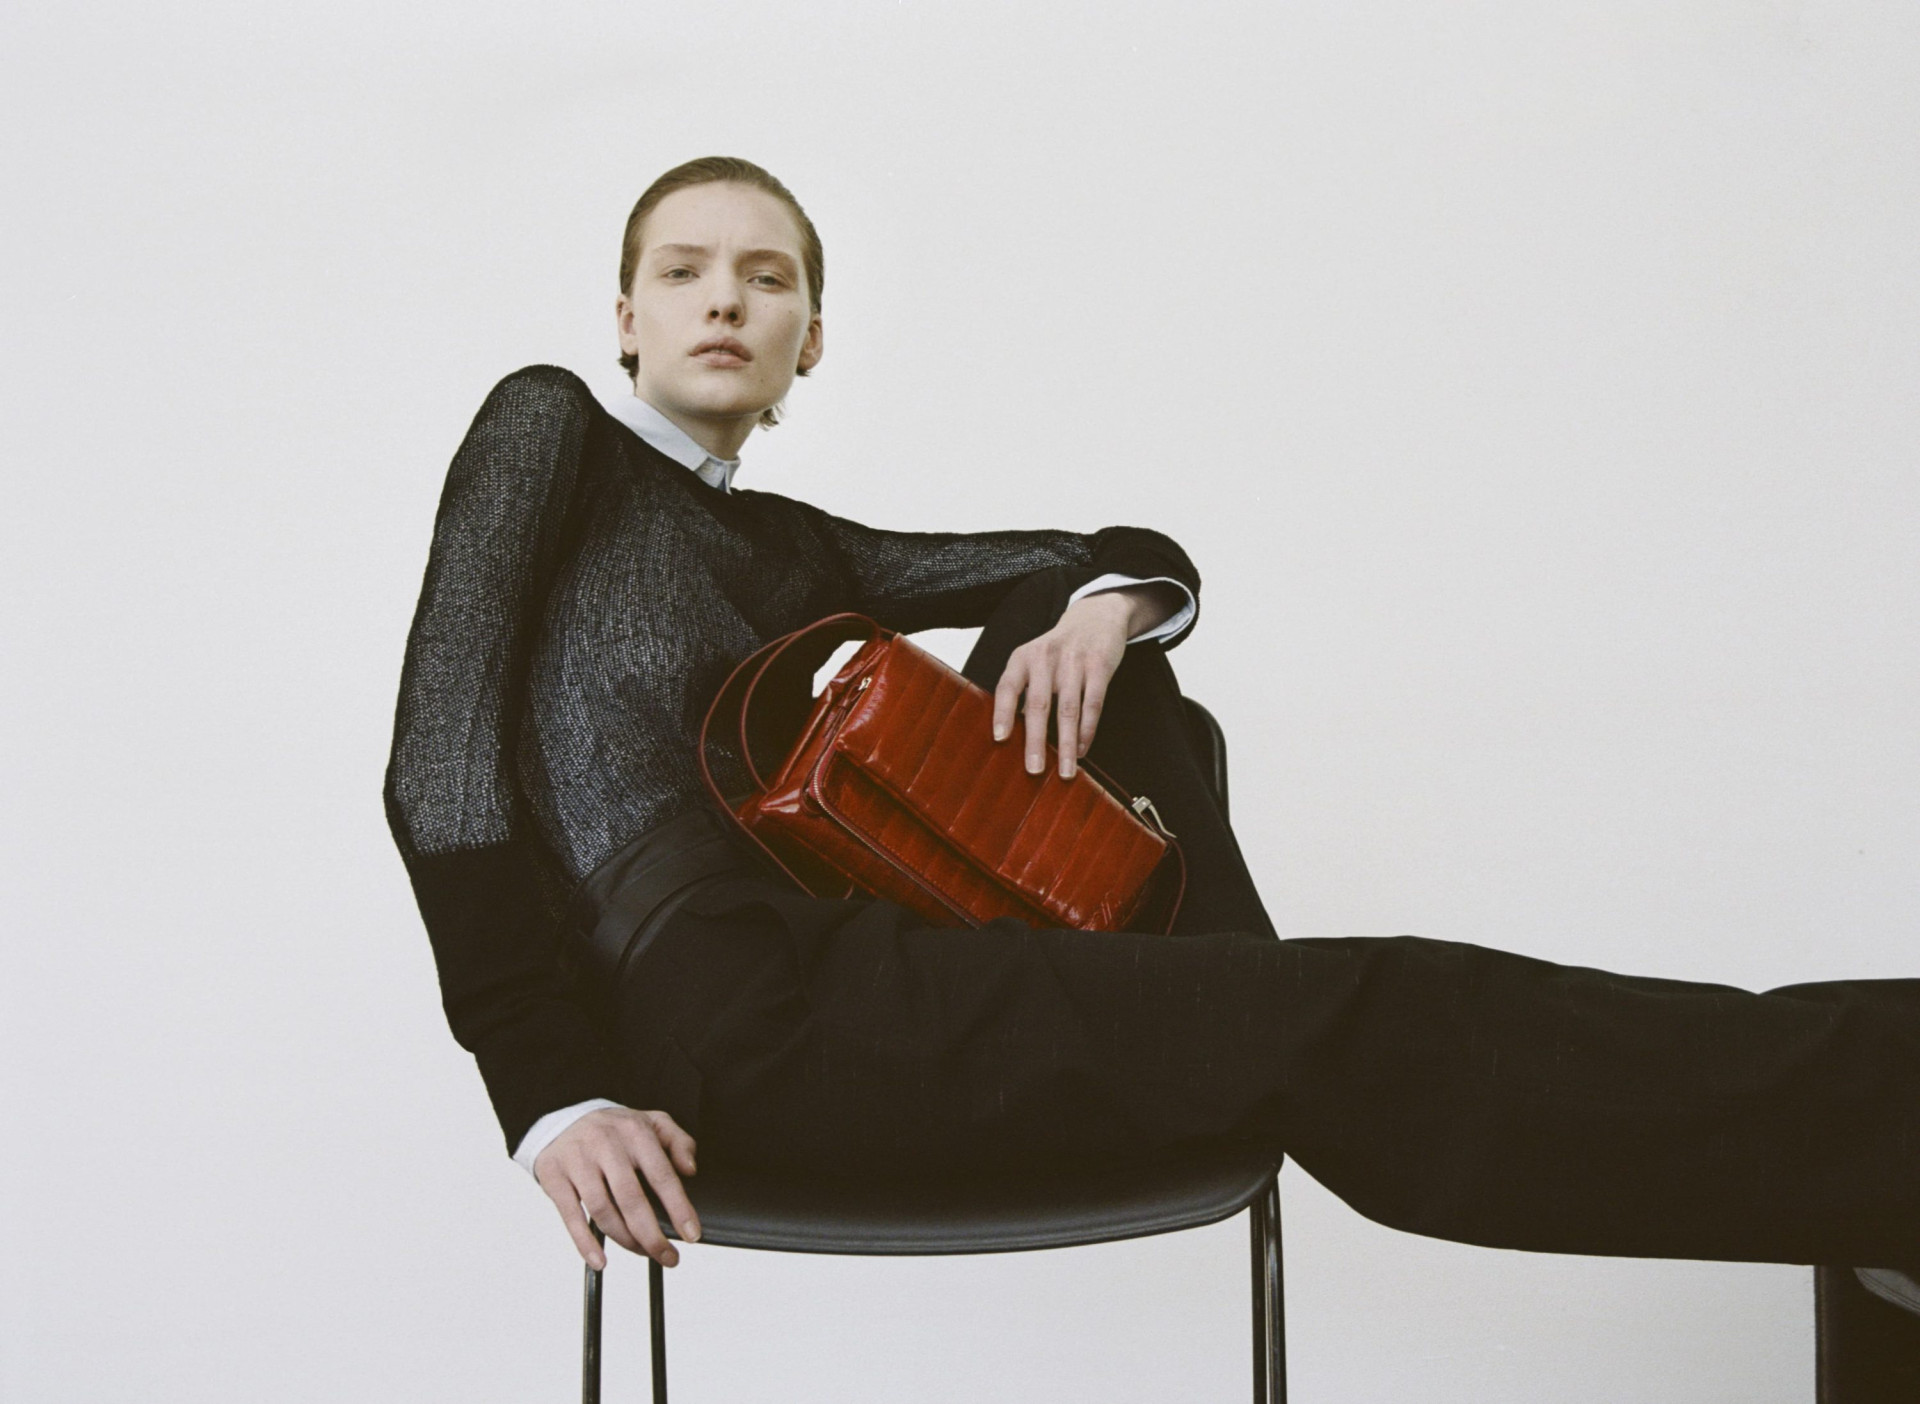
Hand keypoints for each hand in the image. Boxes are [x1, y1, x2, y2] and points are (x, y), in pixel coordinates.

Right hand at [533, 1107, 699, 1270]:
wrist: (561, 1119)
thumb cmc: (614, 1129)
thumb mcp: (652, 1122)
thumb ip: (678, 1142)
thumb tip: (690, 1170)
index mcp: (635, 1132)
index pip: (662, 1175)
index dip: (678, 1208)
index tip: (691, 1234)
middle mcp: (606, 1145)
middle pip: (631, 1199)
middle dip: (652, 1235)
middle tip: (668, 1256)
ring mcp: (578, 1161)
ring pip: (603, 1211)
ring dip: (625, 1240)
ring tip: (642, 1252)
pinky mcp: (555, 1177)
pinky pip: (571, 1216)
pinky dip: (585, 1243)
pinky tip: (600, 1261)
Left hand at [991, 585, 1173, 778]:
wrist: (1095, 617)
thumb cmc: (1058, 650)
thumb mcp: (1034, 660)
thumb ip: (1023, 691)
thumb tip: (1010, 736)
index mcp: (1023, 658)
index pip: (1007, 687)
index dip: (1002, 713)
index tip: (1000, 739)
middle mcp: (1045, 658)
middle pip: (1038, 705)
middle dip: (1036, 741)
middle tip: (1034, 769)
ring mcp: (1073, 661)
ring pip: (1068, 710)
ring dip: (1068, 744)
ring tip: (1066, 771)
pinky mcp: (1099, 666)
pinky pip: (1093, 704)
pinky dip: (1088, 730)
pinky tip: (1083, 749)